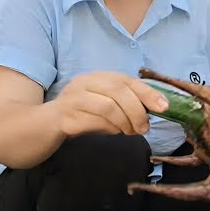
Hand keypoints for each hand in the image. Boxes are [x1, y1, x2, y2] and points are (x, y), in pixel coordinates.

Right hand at [50, 71, 168, 136]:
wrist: (45, 125)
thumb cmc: (81, 117)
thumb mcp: (106, 108)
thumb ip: (126, 106)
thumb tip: (152, 112)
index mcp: (97, 78)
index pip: (127, 80)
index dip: (148, 92)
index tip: (164, 107)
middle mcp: (85, 82)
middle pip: (118, 89)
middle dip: (138, 110)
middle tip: (145, 128)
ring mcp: (74, 97)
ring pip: (107, 105)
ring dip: (124, 122)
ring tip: (131, 132)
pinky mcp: (65, 114)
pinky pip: (92, 120)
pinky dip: (108, 128)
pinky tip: (112, 132)